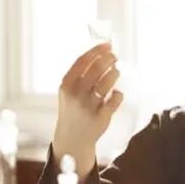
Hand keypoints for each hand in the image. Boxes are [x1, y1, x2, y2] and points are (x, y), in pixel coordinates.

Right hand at [52, 42, 123, 176]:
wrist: (72, 138)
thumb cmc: (72, 110)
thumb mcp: (68, 91)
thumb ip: (80, 75)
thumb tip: (101, 54)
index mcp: (66, 85)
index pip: (82, 61)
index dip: (96, 51)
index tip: (107, 45)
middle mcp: (76, 95)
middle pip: (96, 69)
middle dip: (109, 59)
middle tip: (115, 57)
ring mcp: (88, 106)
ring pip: (107, 83)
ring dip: (114, 74)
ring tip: (116, 72)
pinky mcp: (101, 117)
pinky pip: (115, 99)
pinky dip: (118, 94)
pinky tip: (115, 94)